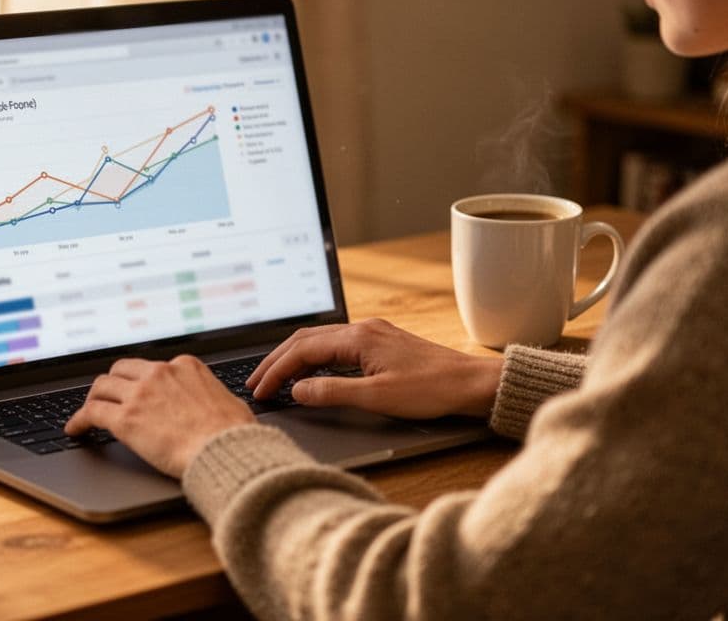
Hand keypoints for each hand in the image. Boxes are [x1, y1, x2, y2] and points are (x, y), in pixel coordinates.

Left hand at [65, 355, 255, 477]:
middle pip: (121, 370)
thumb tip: (213, 403)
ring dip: (93, 400)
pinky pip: (91, 413)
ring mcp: (140, 394)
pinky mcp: (125, 419)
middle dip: (112, 384)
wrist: (226, 450)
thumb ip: (210, 396)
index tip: (136, 391)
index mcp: (184, 366)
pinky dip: (79, 420)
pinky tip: (75, 430)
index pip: (151, 367)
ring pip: (101, 387)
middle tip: (107, 399)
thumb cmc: (234, 433)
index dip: (140, 381)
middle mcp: (159, 373)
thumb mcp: (227, 400)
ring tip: (88, 414)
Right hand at [247, 318, 502, 419]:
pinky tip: (310, 373)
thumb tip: (297, 391)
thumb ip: (333, 393)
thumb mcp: (378, 398)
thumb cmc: (431, 391)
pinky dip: (313, 358)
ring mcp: (372, 334)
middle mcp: (363, 329)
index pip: (302, 350)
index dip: (276, 370)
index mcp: (358, 338)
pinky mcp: (381, 344)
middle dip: (276, 361)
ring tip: (274, 378)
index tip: (260, 390)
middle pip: (305, 339)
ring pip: (319, 340)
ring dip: (293, 358)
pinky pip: (335, 345)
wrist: (471, 385)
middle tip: (255, 382)